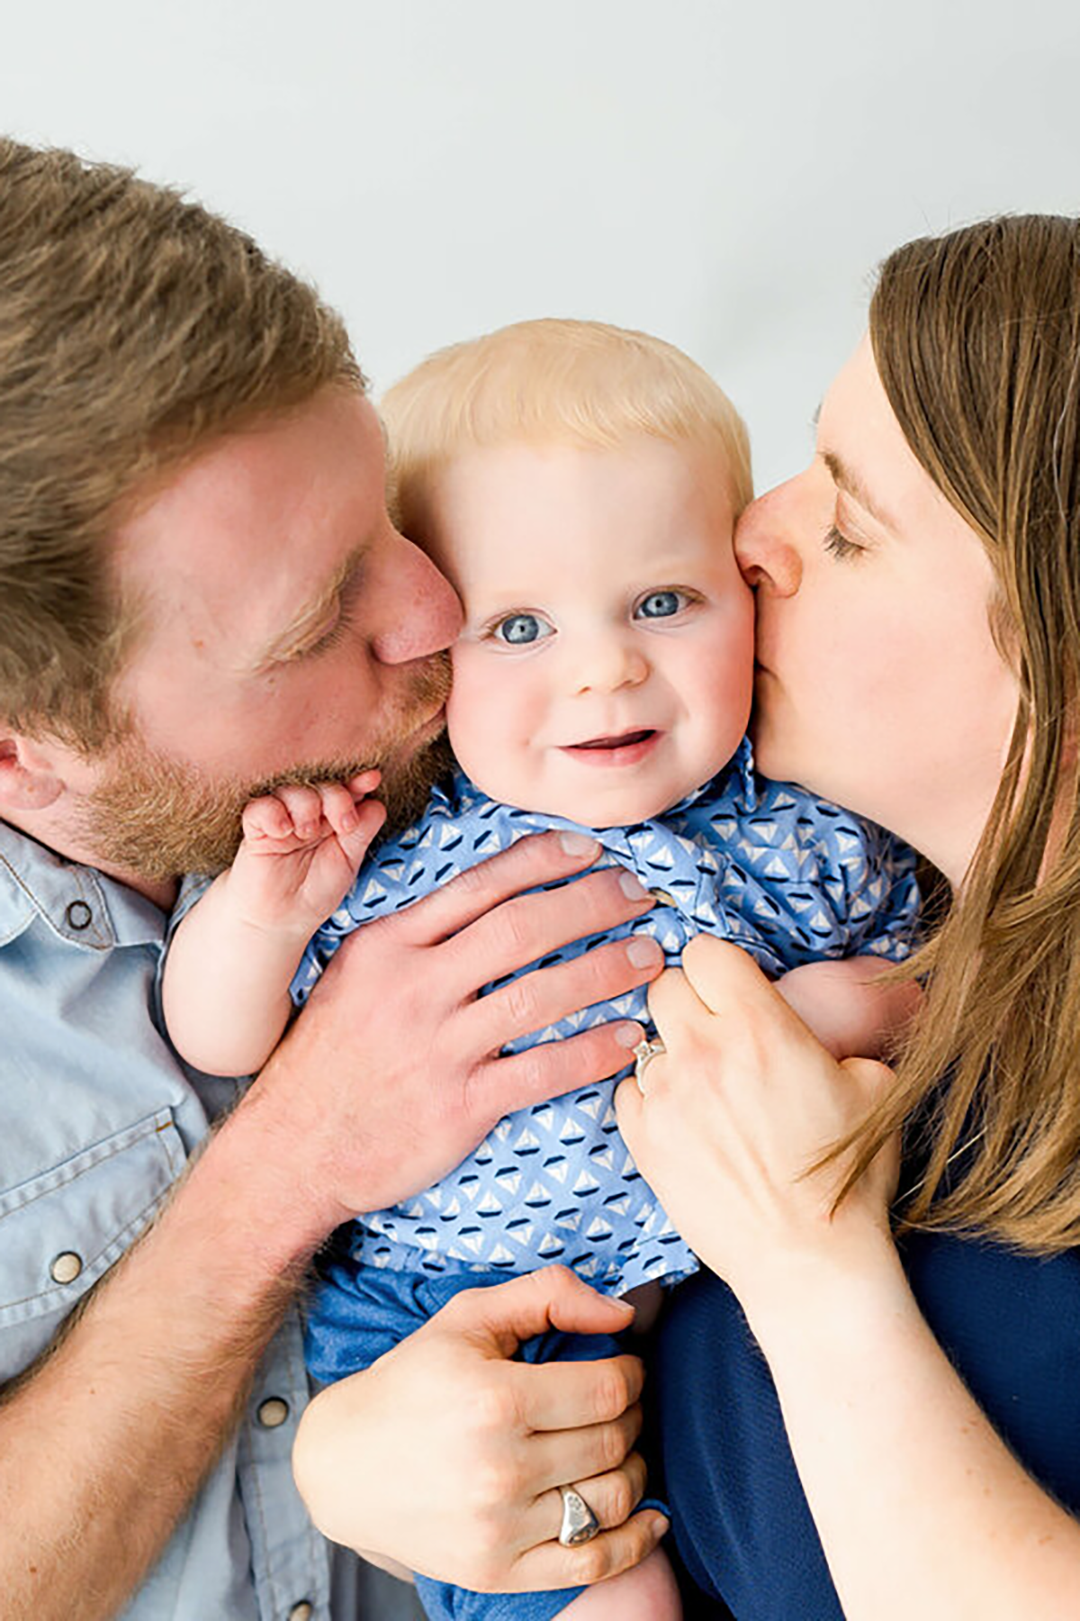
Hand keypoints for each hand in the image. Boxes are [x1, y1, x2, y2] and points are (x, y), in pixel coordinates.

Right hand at [224, 772, 385, 938]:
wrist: (283, 919)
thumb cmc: (317, 890)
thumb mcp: (348, 862)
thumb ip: (361, 832)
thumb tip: (376, 803)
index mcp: (333, 819)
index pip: (347, 792)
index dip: (359, 783)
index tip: (372, 779)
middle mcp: (309, 813)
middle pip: (323, 786)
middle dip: (337, 798)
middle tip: (343, 825)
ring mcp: (282, 818)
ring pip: (292, 791)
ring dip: (305, 806)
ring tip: (307, 832)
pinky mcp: (256, 830)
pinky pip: (260, 808)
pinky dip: (273, 813)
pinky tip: (282, 831)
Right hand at [254, 831, 663, 1234]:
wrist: (292, 1149)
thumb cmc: (329, 1060)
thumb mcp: (354, 976)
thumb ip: (417, 939)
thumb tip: (489, 902)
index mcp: (389, 946)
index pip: (479, 884)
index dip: (544, 861)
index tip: (592, 850)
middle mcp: (414, 987)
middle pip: (521, 926)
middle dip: (591, 903)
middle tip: (639, 894)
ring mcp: (437, 1048)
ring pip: (540, 994)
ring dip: (606, 970)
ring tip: (650, 957)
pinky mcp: (458, 1106)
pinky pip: (542, 1071)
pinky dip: (592, 1051)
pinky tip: (628, 1038)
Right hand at [292, 1268, 668, 1591]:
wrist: (345, 1464)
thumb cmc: (412, 1381)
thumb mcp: (469, 1316)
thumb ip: (549, 1295)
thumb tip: (623, 1314)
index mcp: (495, 1399)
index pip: (607, 1389)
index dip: (632, 1373)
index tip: (626, 1367)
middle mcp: (500, 1468)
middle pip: (614, 1441)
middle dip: (633, 1415)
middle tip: (620, 1402)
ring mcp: (500, 1528)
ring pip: (612, 1499)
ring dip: (635, 1468)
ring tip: (620, 1447)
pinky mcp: (497, 1572)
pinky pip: (593, 1565)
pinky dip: (636, 1542)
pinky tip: (650, 1517)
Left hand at [616, 938, 899, 1325]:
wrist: (809, 1260)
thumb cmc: (846, 1177)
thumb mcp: (872, 1086)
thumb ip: (836, 1041)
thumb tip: (821, 1033)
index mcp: (761, 1025)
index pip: (706, 950)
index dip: (719, 968)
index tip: (729, 989)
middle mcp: (705, 1050)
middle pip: (665, 985)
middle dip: (688, 1003)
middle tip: (712, 1033)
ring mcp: (667, 1095)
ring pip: (644, 1040)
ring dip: (669, 1055)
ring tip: (700, 1086)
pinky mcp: (643, 1139)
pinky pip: (627, 1092)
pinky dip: (648, 1100)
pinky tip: (681, 1119)